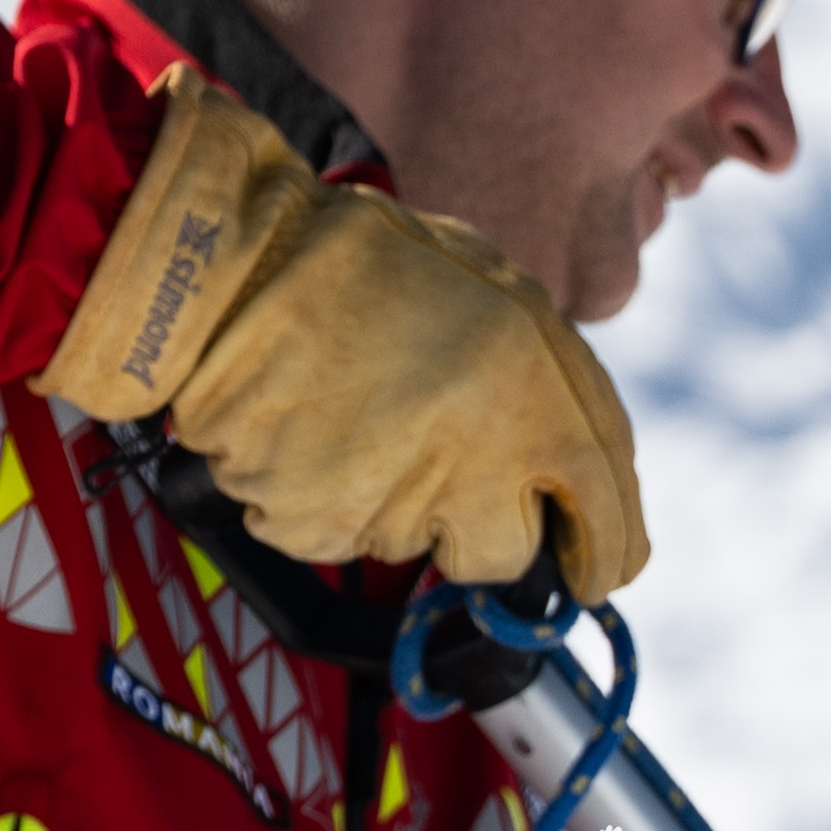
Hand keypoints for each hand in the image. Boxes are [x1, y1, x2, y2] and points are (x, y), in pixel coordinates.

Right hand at [30, 69, 651, 596]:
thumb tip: (582, 466)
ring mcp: (395, 494)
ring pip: (416, 542)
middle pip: (506, 548)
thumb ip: (550, 378)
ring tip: (355, 412)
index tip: (599, 570)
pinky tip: (311, 431)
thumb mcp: (491, 286)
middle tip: (442, 469)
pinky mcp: (319, 520)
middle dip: (485, 528)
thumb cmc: (356, 261)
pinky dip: (327, 499)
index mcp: (536, 385)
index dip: (604, 547)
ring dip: (395, 499)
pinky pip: (339, 536)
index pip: (603, 504)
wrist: (226, 263)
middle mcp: (478, 451)